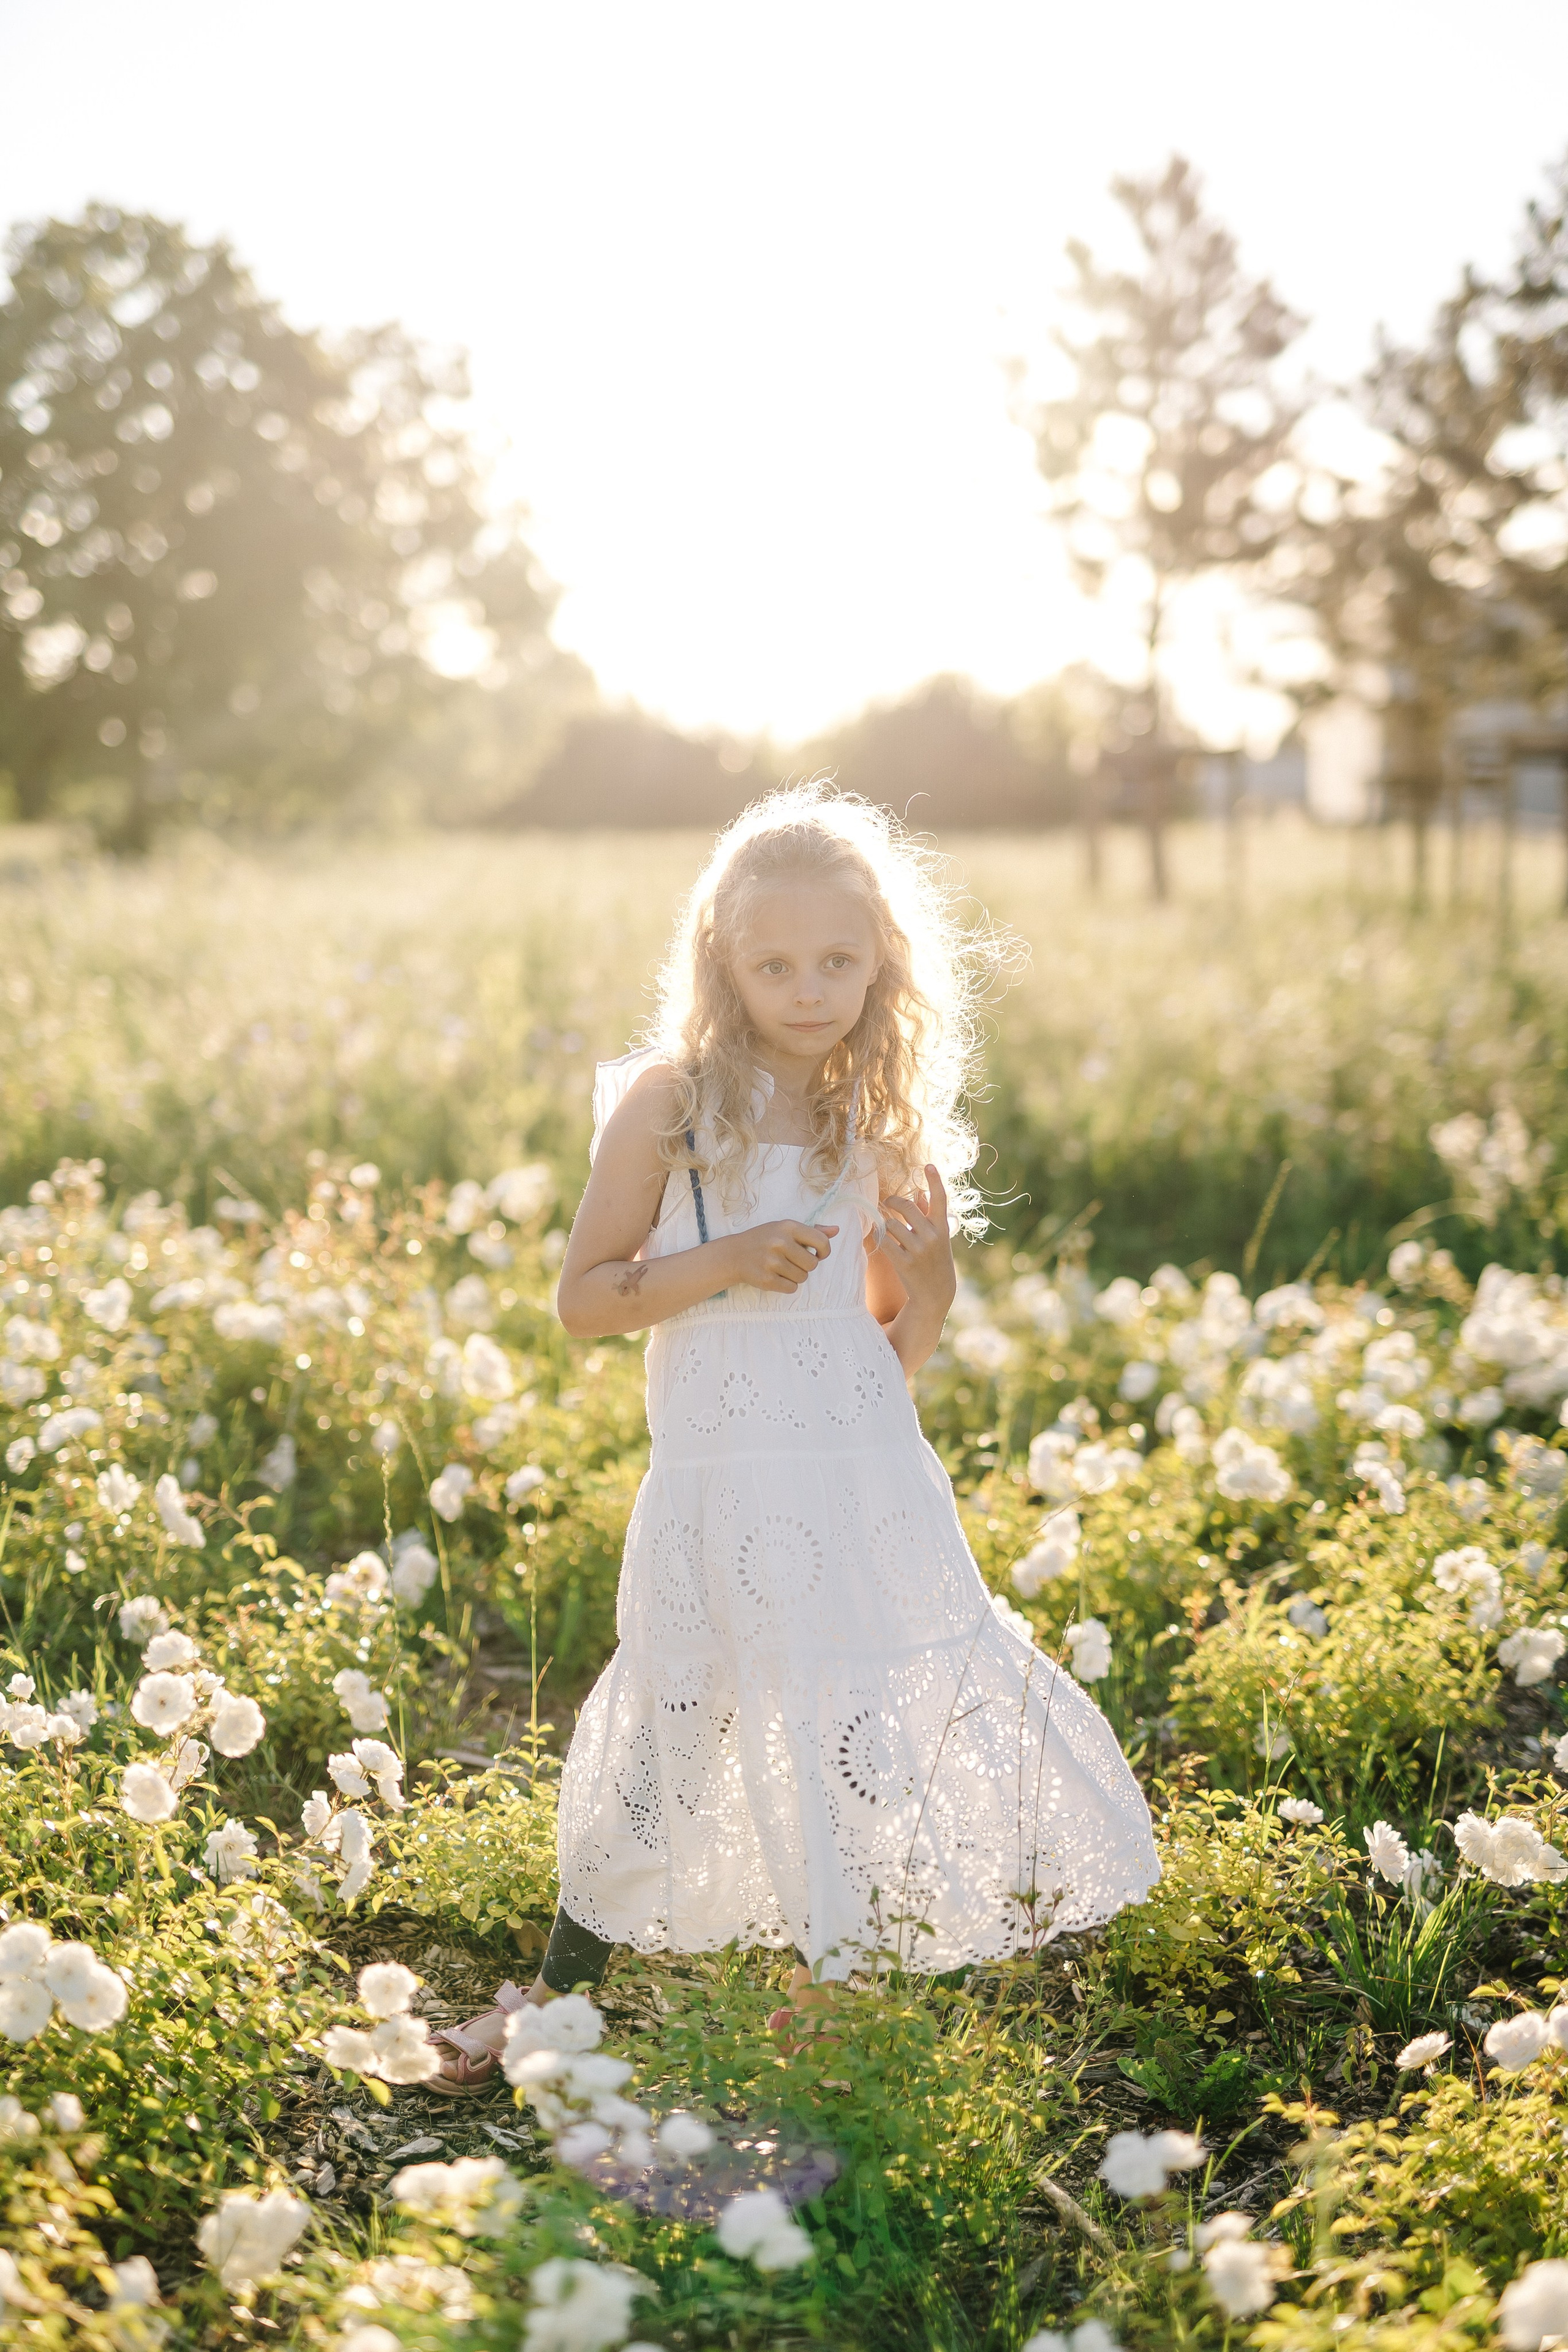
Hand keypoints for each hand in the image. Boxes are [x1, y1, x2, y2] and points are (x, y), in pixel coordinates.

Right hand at [725, 1219, 837, 1293]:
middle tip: (794, 1261)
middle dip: (806, 1266)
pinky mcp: (766, 1279)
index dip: (824, 1251)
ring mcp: (772, 1262)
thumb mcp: (784, 1229)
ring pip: (803, 1278)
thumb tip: (836, 1230)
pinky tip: (776, 1276)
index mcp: (788, 1227)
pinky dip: (787, 1285)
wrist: (734, 1255)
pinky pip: (791, 1288)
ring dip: (796, 1276)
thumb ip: (812, 1231)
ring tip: (782, 1268)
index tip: (818, 1254)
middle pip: (812, 1264)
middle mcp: (780, 1242)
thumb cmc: (764, 1239)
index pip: (821, 1241)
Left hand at [880, 1166, 955, 1311]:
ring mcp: (918, 1250)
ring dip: (886, 1224)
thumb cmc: (935, 1260)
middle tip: (887, 1201)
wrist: (936, 1293)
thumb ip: (928, 1215)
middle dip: (893, 1201)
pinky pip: (884, 1242)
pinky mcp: (904, 1263)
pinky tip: (883, 1241)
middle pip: (905, 1207)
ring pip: (891, 1224)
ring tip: (889, 1229)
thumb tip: (919, 1192)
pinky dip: (880, 1239)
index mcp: (942, 1227)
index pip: (940, 1199)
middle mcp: (932, 1236)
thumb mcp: (938, 1237)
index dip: (935, 1180)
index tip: (928, 1165)